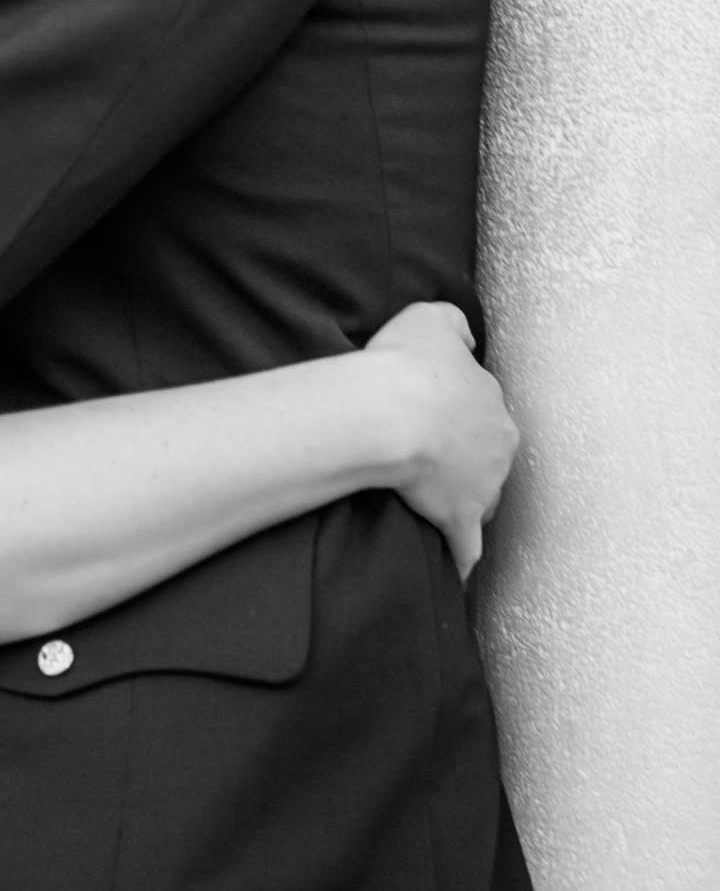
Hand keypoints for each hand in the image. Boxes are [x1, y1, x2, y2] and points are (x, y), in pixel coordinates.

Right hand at [363, 303, 518, 580]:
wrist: (391, 414)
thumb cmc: (409, 364)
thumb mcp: (433, 318)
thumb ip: (455, 325)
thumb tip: (466, 341)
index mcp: (494, 405)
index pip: (484, 411)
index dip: (459, 412)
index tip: (435, 413)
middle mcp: (499, 449)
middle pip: (489, 458)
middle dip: (469, 459)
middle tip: (434, 456)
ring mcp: (481, 489)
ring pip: (481, 499)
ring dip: (465, 502)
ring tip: (436, 503)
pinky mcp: (458, 520)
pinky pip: (465, 549)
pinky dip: (461, 559)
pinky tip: (454, 571)